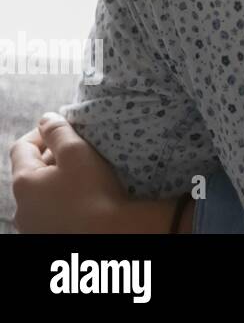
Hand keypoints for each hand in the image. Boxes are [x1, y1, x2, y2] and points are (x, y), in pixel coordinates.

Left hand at [9, 112, 175, 232]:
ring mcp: (33, 226)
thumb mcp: (77, 152)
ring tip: (83, 174)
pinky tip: (83, 198)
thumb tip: (47, 118)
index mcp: (23, 182)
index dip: (40, 132)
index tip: (61, 127)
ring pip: (41, 193)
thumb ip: (58, 132)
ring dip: (57, 180)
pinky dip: (63, 199)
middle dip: (51, 157)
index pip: (21, 147)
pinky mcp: (48, 236)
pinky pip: (51, 211)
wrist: (109, 235)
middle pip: (30, 171)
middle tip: (77, 149)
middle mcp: (21, 207)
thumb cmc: (93, 193)